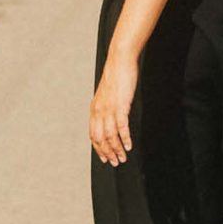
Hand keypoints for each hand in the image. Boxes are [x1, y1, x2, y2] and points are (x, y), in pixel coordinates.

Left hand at [90, 51, 137, 166]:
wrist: (120, 61)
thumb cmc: (116, 75)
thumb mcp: (107, 93)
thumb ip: (107, 106)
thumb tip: (112, 116)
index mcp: (95, 109)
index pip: (93, 135)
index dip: (98, 148)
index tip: (105, 157)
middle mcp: (99, 111)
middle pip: (100, 139)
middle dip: (108, 153)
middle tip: (115, 162)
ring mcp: (109, 109)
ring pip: (110, 136)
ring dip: (117, 149)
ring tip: (123, 157)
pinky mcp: (120, 106)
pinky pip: (121, 127)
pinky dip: (125, 138)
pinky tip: (129, 146)